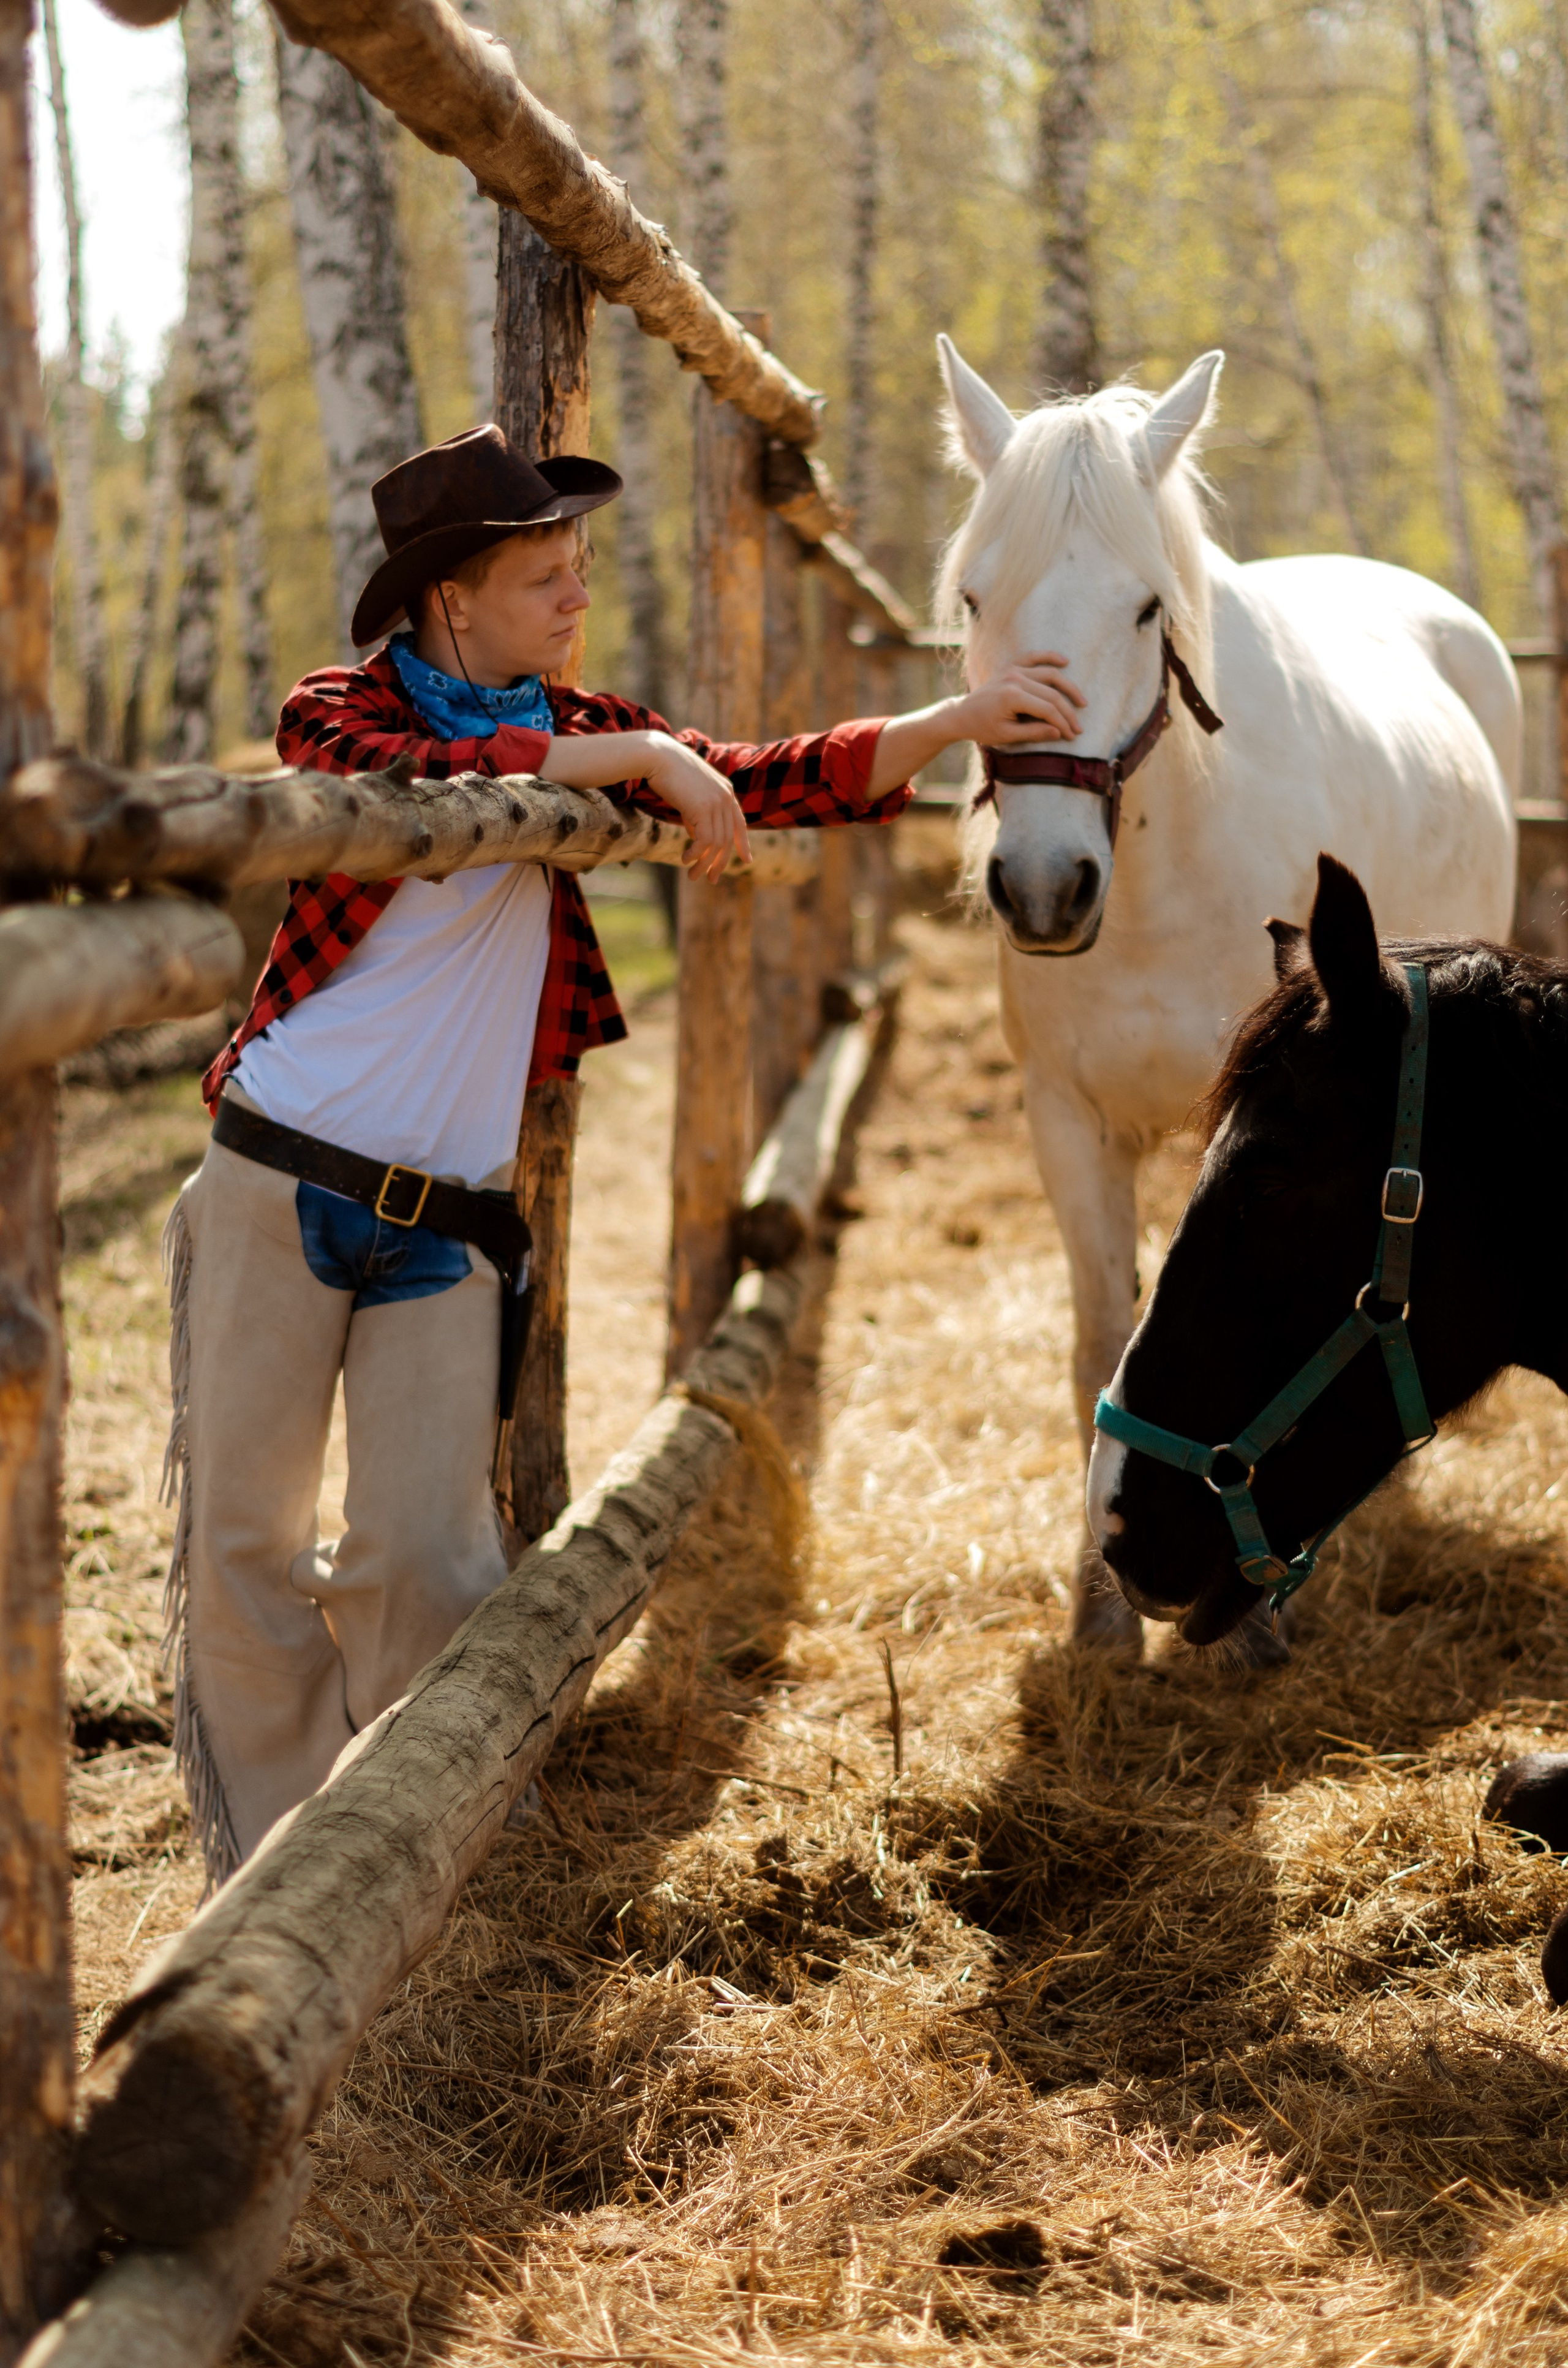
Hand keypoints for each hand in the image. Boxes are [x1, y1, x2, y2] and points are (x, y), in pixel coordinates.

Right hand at [644, 734, 752, 881]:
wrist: (657, 756)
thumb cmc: (668, 773)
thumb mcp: (689, 794)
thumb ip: (697, 813)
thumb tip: (696, 836)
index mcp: (726, 791)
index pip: (739, 823)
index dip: (744, 843)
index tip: (747, 860)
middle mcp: (725, 797)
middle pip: (728, 838)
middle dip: (719, 862)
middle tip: (711, 879)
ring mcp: (716, 802)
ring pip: (717, 843)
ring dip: (704, 863)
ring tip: (693, 876)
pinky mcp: (703, 808)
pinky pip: (705, 840)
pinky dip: (696, 854)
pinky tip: (685, 859)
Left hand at [952, 653, 1085, 746]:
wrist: (962, 714)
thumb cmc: (982, 728)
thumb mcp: (1007, 735)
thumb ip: (1034, 732)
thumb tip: (1059, 732)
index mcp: (1012, 697)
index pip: (1047, 709)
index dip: (1063, 723)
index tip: (1072, 736)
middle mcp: (1014, 679)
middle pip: (1052, 693)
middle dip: (1068, 712)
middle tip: (1078, 727)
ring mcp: (1013, 670)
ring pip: (1049, 674)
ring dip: (1068, 687)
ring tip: (1082, 701)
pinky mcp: (1011, 667)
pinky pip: (1033, 657)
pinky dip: (1048, 656)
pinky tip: (1064, 661)